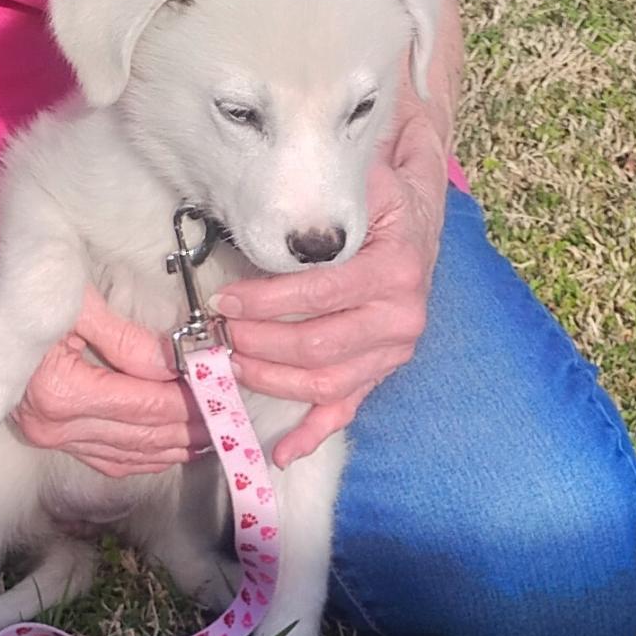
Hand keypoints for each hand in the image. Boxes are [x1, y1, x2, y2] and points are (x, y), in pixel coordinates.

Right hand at [11, 286, 213, 476]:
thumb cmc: (16, 291)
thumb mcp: (78, 304)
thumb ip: (129, 339)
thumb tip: (180, 363)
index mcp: (62, 392)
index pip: (146, 405)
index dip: (192, 399)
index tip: (227, 387)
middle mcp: (53, 426)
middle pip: (143, 436)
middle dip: (193, 427)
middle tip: (234, 415)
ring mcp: (49, 438)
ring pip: (129, 455)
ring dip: (174, 449)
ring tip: (216, 435)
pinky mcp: (47, 440)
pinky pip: (106, 460)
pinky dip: (143, 458)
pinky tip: (172, 450)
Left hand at [212, 115, 448, 467]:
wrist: (417, 222)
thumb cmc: (379, 202)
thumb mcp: (364, 183)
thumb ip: (328, 194)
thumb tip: (280, 195)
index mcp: (396, 268)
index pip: (320, 294)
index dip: (266, 301)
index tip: (224, 301)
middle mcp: (403, 317)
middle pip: (318, 347)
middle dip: (259, 344)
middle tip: (218, 333)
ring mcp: (394, 352)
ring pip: (326, 384)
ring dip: (272, 381)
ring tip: (230, 366)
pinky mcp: (381, 372)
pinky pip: (346, 410)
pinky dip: (312, 434)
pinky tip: (280, 452)